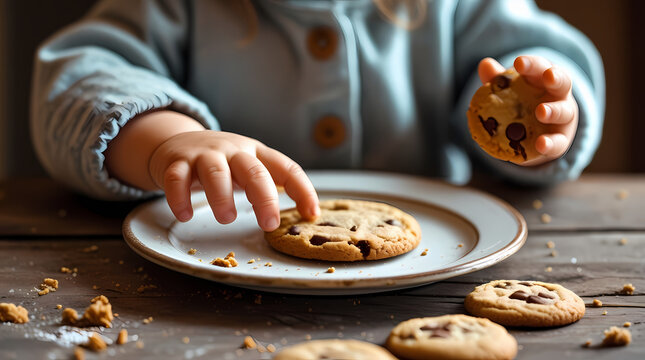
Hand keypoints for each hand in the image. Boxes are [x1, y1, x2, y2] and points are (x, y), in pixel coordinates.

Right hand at [148, 130, 319, 230]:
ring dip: (222, 196)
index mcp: (256, 153)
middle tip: (269, 223)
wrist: (176, 142)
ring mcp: (204, 154)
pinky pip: (178, 178)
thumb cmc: (221, 163)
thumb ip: (268, 185)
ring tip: (227, 218)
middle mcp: (232, 150)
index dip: (302, 189)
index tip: (311, 213)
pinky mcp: (176, 162)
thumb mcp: (247, 167)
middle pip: (253, 170)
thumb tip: (302, 213)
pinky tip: (185, 215)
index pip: (286, 167)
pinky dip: (180, 197)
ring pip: (215, 171)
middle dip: (264, 198)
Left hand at [478, 55, 577, 165]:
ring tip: (541, 112)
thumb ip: (498, 81)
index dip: (531, 64)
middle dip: (556, 78)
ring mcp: (563, 118)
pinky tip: (541, 144)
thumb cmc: (521, 105)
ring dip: (554, 111)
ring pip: (564, 111)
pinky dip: (550, 143)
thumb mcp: (509, 92)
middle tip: (548, 76)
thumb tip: (485, 63)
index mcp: (543, 79)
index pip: (540, 67)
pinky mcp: (561, 140)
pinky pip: (558, 142)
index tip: (518, 62)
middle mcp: (558, 95)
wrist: (535, 135)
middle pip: (562, 83)